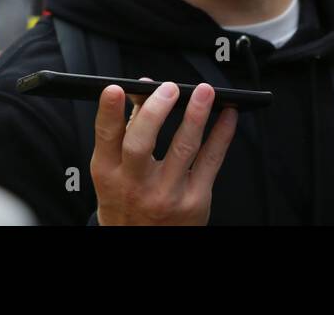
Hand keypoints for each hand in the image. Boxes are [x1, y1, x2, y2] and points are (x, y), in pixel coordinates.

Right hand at [91, 81, 236, 225]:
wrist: (141, 244)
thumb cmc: (127, 202)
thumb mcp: (114, 172)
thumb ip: (128, 129)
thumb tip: (144, 89)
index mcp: (109, 173)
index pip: (106, 137)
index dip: (109, 111)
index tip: (116, 89)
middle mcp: (135, 185)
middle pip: (141, 143)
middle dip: (156, 111)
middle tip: (169, 89)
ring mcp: (166, 194)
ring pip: (183, 149)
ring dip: (196, 116)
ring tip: (203, 93)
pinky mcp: (194, 201)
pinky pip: (211, 161)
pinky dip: (222, 134)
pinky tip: (227, 116)